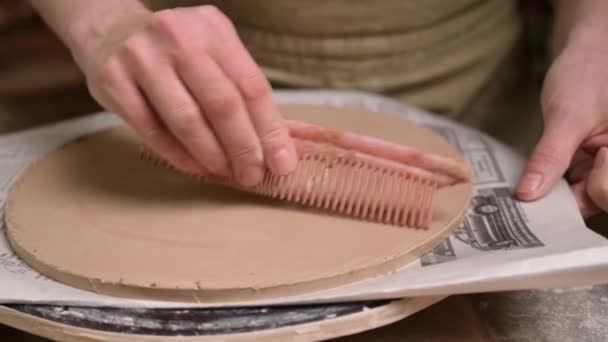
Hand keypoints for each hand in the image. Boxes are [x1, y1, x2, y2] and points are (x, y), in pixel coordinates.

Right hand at [71, 5, 296, 185]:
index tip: (282, 161)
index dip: (269, 129)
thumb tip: (280, 142)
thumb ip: (243, 92)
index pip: (251, 86)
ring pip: (186, 119)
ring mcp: (142, 57)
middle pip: (222, 103)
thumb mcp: (213, 53)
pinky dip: (178, 154)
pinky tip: (195, 167)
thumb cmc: (176, 51)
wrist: (110, 30)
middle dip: (243, 147)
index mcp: (213, 30)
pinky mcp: (114, 80)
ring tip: (226, 172)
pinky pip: (151, 130)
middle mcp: (179, 38)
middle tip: (253, 174)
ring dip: (211, 154)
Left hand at [516, 27, 607, 216]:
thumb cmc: (587, 75)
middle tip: (526, 205)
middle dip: (564, 205)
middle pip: (597, 201)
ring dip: (554, 200)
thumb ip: (550, 157)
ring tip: (524, 198)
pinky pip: (573, 187)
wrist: (586, 54)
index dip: (581, 198)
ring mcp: (606, 166)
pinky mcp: (590, 166)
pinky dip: (552, 188)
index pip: (606, 193)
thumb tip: (528, 194)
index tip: (540, 196)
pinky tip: (530, 189)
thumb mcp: (566, 116)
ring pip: (583, 198)